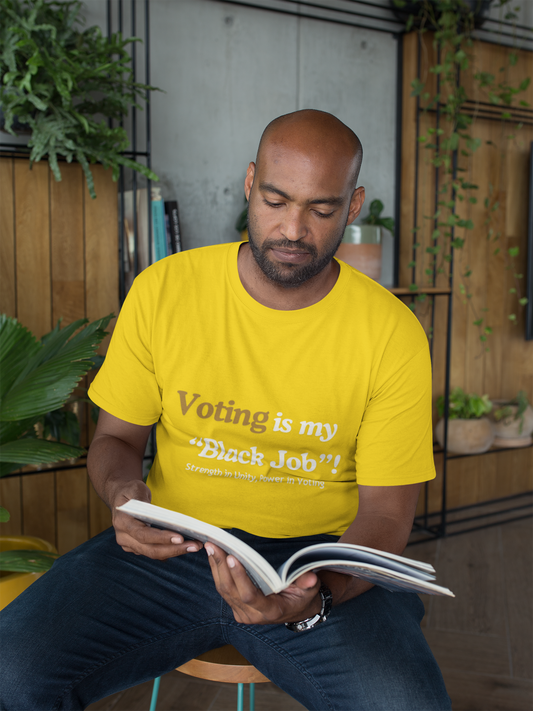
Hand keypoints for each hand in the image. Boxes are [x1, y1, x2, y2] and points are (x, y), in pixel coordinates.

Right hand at [110, 480, 202, 559]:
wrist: (119, 498)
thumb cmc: (130, 492)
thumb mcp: (136, 488)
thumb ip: (145, 500)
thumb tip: (160, 515)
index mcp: (122, 522)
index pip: (143, 534)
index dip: (161, 538)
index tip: (180, 538)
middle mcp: (123, 537)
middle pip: (150, 549)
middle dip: (174, 549)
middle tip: (194, 546)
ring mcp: (129, 544)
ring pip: (153, 553)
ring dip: (175, 551)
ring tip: (194, 546)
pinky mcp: (137, 547)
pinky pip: (154, 552)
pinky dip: (170, 550)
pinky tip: (186, 547)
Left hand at [205, 542, 321, 624]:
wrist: (296, 610)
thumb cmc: (302, 597)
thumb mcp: (309, 590)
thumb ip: (307, 584)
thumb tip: (310, 578)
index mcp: (270, 611)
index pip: (250, 596)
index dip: (240, 577)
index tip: (233, 558)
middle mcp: (253, 615)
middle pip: (231, 591)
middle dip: (221, 566)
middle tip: (214, 546)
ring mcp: (243, 613)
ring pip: (224, 590)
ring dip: (216, 567)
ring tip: (211, 547)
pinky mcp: (236, 607)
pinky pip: (224, 590)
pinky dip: (217, 572)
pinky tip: (214, 556)